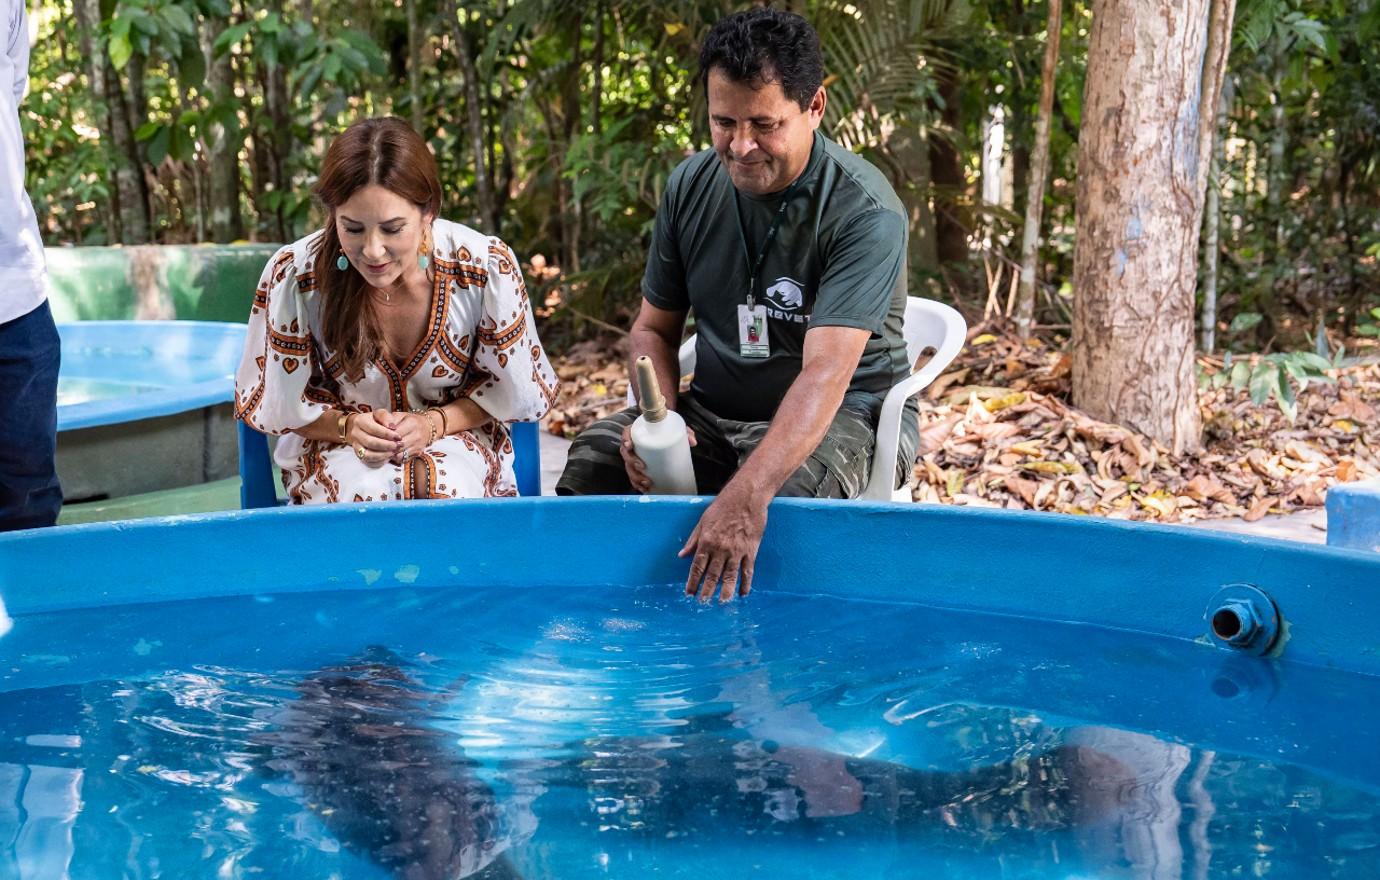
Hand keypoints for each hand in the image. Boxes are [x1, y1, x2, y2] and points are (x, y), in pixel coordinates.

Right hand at [347, 410, 401, 467]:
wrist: (364, 427)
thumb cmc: (375, 420)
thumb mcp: (381, 414)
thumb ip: (386, 417)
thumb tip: (392, 427)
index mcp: (360, 421)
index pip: (373, 429)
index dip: (387, 434)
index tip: (398, 437)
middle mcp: (355, 433)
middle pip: (370, 443)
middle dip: (386, 445)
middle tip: (398, 445)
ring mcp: (356, 445)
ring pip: (368, 455)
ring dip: (383, 455)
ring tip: (394, 452)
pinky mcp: (358, 454)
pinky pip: (368, 462)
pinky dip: (379, 461)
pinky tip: (388, 457)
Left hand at [378, 410, 431, 464]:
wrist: (426, 426)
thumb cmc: (408, 420)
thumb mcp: (398, 415)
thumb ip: (387, 418)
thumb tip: (382, 427)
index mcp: (412, 423)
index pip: (394, 434)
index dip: (384, 436)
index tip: (377, 436)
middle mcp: (417, 435)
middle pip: (396, 446)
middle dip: (385, 446)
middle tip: (377, 445)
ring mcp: (418, 446)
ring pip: (399, 454)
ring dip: (389, 453)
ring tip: (383, 449)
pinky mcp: (418, 453)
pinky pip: (403, 459)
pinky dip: (395, 457)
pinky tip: (391, 453)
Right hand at [622, 424, 696, 493]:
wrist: (667, 433)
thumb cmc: (667, 429)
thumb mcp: (675, 428)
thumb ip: (684, 432)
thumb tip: (693, 442)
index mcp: (638, 431)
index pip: (626, 432)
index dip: (625, 439)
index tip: (629, 446)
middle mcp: (634, 444)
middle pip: (626, 453)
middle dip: (631, 462)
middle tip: (642, 467)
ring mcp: (635, 456)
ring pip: (629, 467)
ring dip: (635, 477)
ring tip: (646, 482)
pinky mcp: (638, 466)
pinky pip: (634, 476)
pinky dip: (637, 483)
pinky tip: (643, 489)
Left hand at [678, 479, 765, 602]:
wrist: (746, 497)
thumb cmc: (723, 507)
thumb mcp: (703, 521)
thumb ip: (693, 540)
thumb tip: (682, 555)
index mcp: (706, 541)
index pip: (697, 567)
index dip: (692, 581)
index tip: (689, 593)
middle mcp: (720, 549)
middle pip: (712, 575)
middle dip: (707, 590)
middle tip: (703, 603)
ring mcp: (737, 551)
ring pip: (730, 576)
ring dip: (726, 591)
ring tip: (722, 603)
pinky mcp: (751, 550)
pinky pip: (747, 571)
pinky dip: (746, 583)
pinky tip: (743, 593)